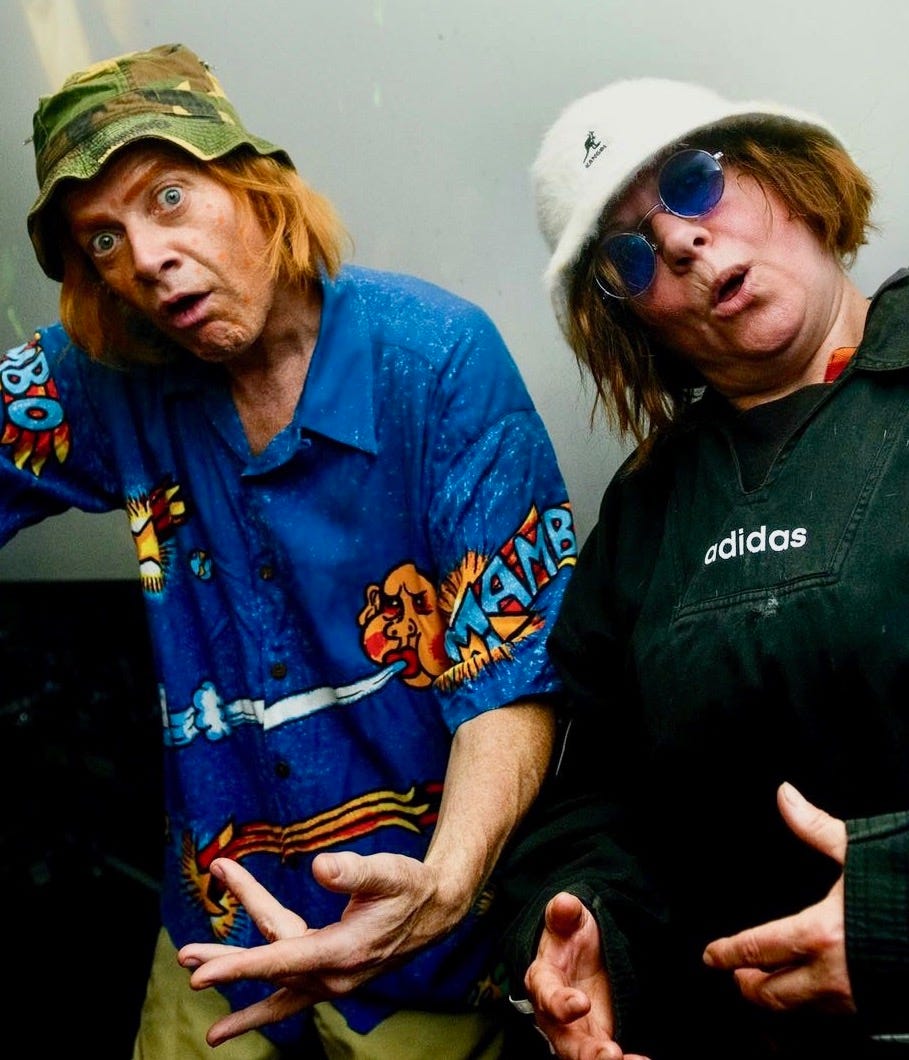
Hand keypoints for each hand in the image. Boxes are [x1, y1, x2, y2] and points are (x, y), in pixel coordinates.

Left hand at [177, 850, 458, 1045]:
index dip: (238, 967)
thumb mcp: (387, 871)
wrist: (436, 911)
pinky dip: (263, 996)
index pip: (280, 961)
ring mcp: (332, 980)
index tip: (200, 975)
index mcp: (343, 952)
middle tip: (185, 962)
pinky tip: (238, 1012)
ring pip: (275, 981)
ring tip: (194, 980)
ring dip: (238, 977)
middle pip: (271, 970)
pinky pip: (289, 990)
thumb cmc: (410, 886)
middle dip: (227, 964)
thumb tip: (320, 866)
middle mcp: (334, 974)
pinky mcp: (331, 974)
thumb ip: (354, 870)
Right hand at [523, 891, 649, 1059]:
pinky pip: (607, 1056)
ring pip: (585, 1056)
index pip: (546, 995)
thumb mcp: (567, 919)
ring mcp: (576, 1032)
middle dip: (587, 1053)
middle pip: (566, 1041)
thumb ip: (563, 913)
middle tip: (610, 1055)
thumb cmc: (569, 936)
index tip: (581, 1002)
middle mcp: (555, 1016)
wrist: (579, 952)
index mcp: (543, 981)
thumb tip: (564, 903)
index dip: (560, 1002)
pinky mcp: (597, 1040)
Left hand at [702, 782, 854, 1014]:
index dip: (728, 953)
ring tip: (765, 986)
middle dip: (749, 987)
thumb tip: (784, 795)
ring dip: (779, 1000)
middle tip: (735, 976)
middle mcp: (832, 974)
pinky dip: (812, 1007)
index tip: (710, 956)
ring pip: (802, 1011)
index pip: (758, 949)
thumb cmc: (907, 890)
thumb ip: (816, 828)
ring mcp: (855, 998)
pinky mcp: (877, 1009)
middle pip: (773, 994)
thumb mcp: (860, 853)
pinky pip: (833, 1016)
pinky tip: (811, 993)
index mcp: (819, 934)